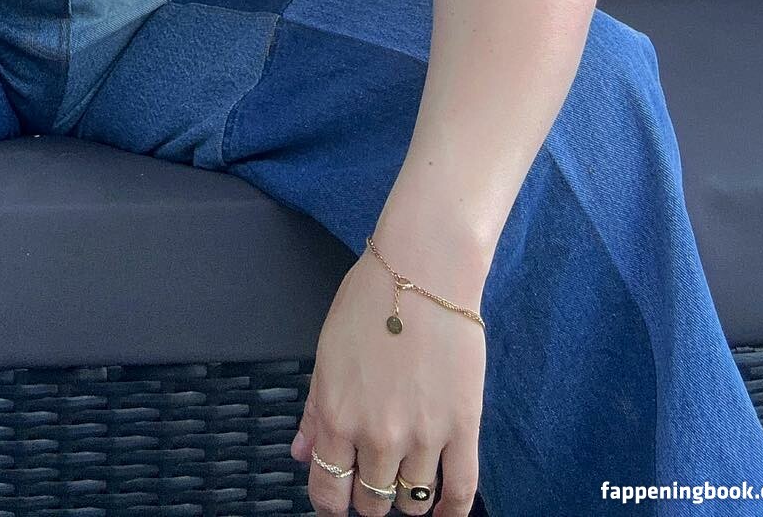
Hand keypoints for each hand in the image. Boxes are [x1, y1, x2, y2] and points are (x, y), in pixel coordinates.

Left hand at [291, 250, 485, 515]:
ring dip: (405, 499)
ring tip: (404, 481)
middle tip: (372, 480)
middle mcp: (376, 435)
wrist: (423, 270)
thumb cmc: (371, 299)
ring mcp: (422, 435)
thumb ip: (313, 409)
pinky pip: (460, 491)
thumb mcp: (327, 350)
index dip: (330, 503)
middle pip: (371, 501)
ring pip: (411, 502)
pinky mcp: (462, 427)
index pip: (328, 490)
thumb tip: (300, 452)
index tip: (336, 499)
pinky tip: (442, 511)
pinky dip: (450, 512)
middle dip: (368, 498)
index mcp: (336, 414)